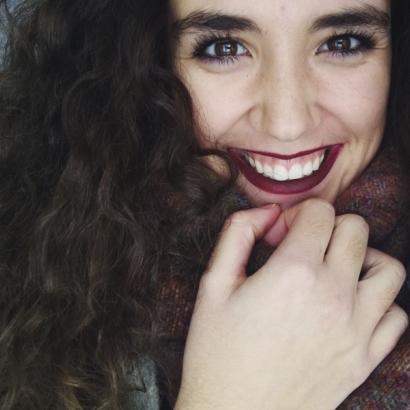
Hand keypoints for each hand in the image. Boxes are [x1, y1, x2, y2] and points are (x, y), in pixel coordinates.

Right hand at [175, 199, 407, 409]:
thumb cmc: (217, 352)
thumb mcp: (212, 284)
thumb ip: (237, 233)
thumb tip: (268, 212)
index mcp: (293, 273)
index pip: (320, 212)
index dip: (297, 214)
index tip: (280, 235)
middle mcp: (333, 295)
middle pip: (356, 229)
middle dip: (328, 227)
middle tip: (302, 248)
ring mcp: (356, 329)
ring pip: (388, 268)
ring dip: (362, 258)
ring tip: (333, 270)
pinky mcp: (365, 358)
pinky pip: (396, 314)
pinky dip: (379, 301)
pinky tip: (349, 305)